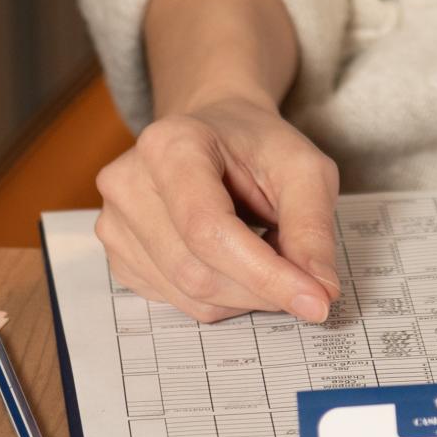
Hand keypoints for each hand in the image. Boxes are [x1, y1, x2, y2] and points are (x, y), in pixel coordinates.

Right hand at [94, 93, 342, 324]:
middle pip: (197, 270)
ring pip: (189, 295)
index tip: (315, 301)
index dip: (264, 274)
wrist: (217, 134)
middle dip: (262, 288)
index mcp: (170, 144)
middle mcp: (129, 183)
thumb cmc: (258, 146)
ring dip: (245, 294)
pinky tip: (235, 260)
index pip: (209, 230)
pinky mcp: (119, 257)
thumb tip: (320, 291)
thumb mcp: (304, 168)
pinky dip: (222, 296)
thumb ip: (312, 226)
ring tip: (265, 251)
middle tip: (305, 279)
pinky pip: (178, 301)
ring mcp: (116, 223)